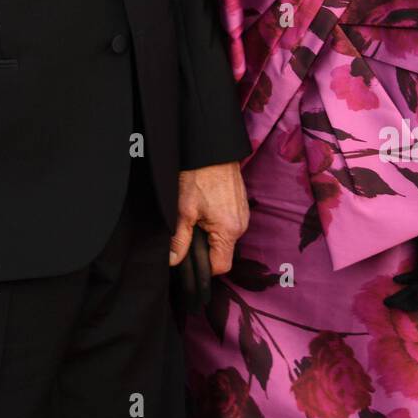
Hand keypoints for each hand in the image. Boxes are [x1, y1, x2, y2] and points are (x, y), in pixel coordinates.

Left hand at [169, 162, 248, 278]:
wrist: (212, 150)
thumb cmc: (199, 176)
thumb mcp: (184, 211)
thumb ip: (180, 240)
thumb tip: (174, 261)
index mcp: (229, 230)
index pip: (221, 267)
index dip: (203, 267)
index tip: (190, 257)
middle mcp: (241, 225)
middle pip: (223, 252)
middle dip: (205, 247)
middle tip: (189, 231)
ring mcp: (243, 215)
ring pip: (225, 238)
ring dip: (210, 233)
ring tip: (196, 216)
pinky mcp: (241, 206)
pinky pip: (229, 224)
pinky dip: (216, 222)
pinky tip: (205, 208)